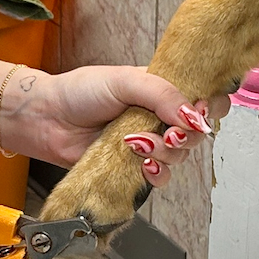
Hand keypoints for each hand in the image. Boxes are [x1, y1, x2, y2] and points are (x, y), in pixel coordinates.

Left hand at [10, 66, 220, 187]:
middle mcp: (159, 118)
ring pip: (179, 157)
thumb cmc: (80, 92)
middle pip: (196, 133)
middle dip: (187, 135)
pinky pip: (159, 178)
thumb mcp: (125, 80)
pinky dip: (157, 174)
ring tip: (138, 144)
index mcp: (163, 90)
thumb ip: (163, 94)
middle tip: (170, 132)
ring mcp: (148, 144)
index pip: (205, 98)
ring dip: (166, 153)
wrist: (47, 119)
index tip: (200, 111)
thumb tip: (195, 116)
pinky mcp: (133, 168)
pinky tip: (142, 165)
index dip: (210, 107)